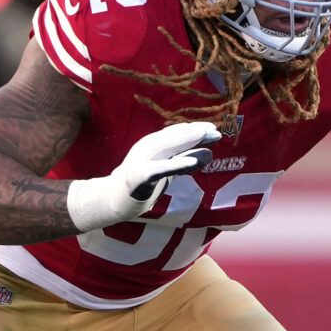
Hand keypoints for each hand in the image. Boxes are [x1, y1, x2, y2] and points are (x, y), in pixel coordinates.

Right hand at [66, 121, 220, 231]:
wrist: (114, 200)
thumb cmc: (142, 184)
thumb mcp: (168, 171)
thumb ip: (187, 162)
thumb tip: (210, 154)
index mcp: (152, 144)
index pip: (176, 133)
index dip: (195, 130)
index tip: (214, 130)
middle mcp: (146, 147)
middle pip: (174, 137)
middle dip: (195, 133)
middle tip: (216, 132)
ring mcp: (142, 160)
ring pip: (168, 147)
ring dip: (188, 140)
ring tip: (206, 136)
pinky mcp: (140, 175)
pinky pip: (161, 168)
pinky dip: (177, 163)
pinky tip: (193, 161)